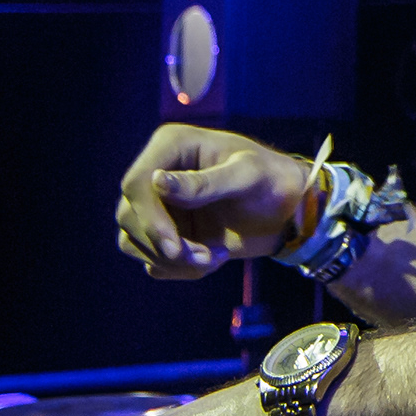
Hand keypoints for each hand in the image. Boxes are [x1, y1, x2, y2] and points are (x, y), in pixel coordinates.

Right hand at [117, 123, 312, 277]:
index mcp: (172, 146)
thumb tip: (156, 181)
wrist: (287, 210)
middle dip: (165, 245)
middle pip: (129, 215)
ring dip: (171, 260)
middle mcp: (157, 173)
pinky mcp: (165, 231)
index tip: (175, 247)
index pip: (135, 183)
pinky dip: (176, 268)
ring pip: (133, 239)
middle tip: (206, 257)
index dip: (149, 218)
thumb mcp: (246, 176)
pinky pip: (150, 257)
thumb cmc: (271, 180)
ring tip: (212, 258)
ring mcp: (158, 204)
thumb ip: (203, 183)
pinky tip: (210, 260)